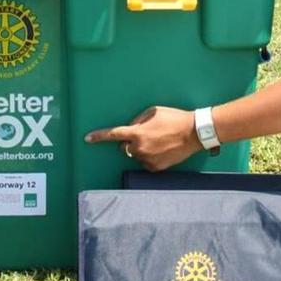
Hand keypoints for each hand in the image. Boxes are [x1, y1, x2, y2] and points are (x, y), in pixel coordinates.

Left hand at [85, 106, 203, 171]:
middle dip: (130, 142)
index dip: (98, 137)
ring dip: (141, 150)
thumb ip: (137, 120)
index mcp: (137, 133)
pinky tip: (162, 150)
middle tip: (146, 135)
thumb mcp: (153, 111)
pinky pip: (146, 163)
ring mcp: (147, 159)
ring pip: (135, 156)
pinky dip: (150, 157)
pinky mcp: (155, 168)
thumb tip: (131, 128)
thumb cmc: (174, 118)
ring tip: (159, 142)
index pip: (113, 135)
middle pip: (124, 148)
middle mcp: (139, 148)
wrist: (193, 133)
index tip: (87, 139)